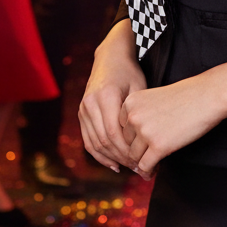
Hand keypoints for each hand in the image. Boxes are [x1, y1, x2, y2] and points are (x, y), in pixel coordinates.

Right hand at [79, 20, 147, 172]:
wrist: (110, 57)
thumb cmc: (129, 72)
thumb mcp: (139, 87)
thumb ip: (137, 113)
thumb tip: (145, 143)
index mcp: (106, 96)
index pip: (114, 133)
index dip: (126, 151)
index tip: (141, 161)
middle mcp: (91, 103)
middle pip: (104, 140)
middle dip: (121, 157)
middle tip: (137, 168)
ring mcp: (83, 108)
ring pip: (94, 143)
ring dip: (110, 158)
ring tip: (128, 167)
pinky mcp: (81, 113)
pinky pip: (88, 139)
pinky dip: (99, 154)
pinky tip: (113, 163)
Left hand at [119, 62, 226, 178]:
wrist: (207, 96)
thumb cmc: (185, 96)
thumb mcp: (153, 100)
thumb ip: (139, 116)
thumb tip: (131, 144)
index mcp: (130, 102)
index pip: (120, 129)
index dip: (130, 139)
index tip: (139, 145)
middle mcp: (133, 117)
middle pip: (126, 144)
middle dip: (136, 152)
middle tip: (145, 157)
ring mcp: (145, 132)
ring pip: (134, 157)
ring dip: (142, 162)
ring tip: (150, 165)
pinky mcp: (158, 146)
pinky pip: (145, 166)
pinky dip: (148, 172)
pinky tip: (153, 172)